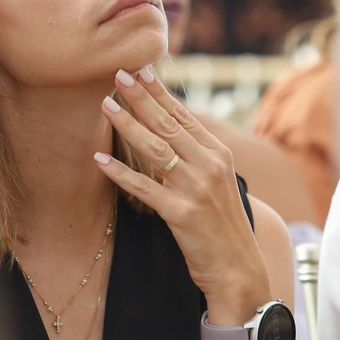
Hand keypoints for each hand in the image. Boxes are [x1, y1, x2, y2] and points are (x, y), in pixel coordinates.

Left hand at [94, 67, 271, 323]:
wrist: (239, 269)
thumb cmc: (222, 226)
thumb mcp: (218, 183)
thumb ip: (198, 156)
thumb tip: (170, 130)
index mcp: (219, 155)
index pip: (185, 116)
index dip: (161, 93)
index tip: (140, 70)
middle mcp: (210, 166)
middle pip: (168, 125)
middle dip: (141, 98)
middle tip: (118, 75)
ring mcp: (197, 189)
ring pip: (156, 149)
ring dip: (128, 125)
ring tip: (106, 105)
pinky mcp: (182, 213)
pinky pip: (145, 188)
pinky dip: (120, 174)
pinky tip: (100, 161)